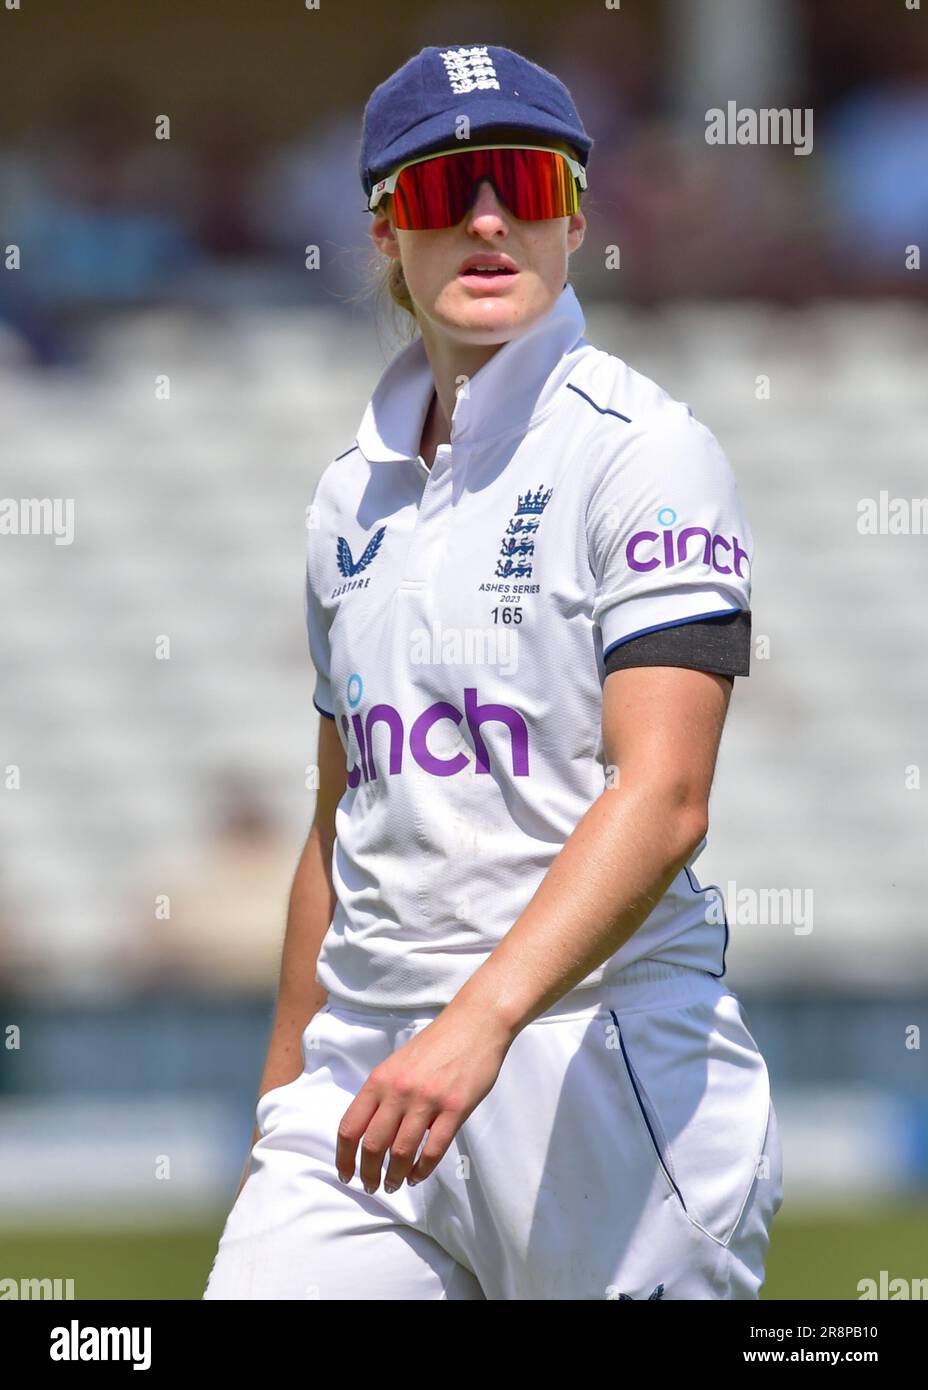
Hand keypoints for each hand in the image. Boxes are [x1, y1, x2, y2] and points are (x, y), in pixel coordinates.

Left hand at [334, 999, 512, 1193]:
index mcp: (380, 1079)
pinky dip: (423, 1170)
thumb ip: (383, 1094)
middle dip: (368, 1174)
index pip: (350, 1127)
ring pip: (401, 1152)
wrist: (475, 1024)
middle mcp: (399, 1090)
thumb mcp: (398, 1064)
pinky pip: (433, 1150)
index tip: (345, 1174)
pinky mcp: (454, 1108)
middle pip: (372, 1145)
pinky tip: (418, 1175)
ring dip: (395, 1177)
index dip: (343, 1157)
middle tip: (371, 1186)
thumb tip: (370, 1133)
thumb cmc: (437, 1044)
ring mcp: (427, 1100)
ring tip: (394, 1185)